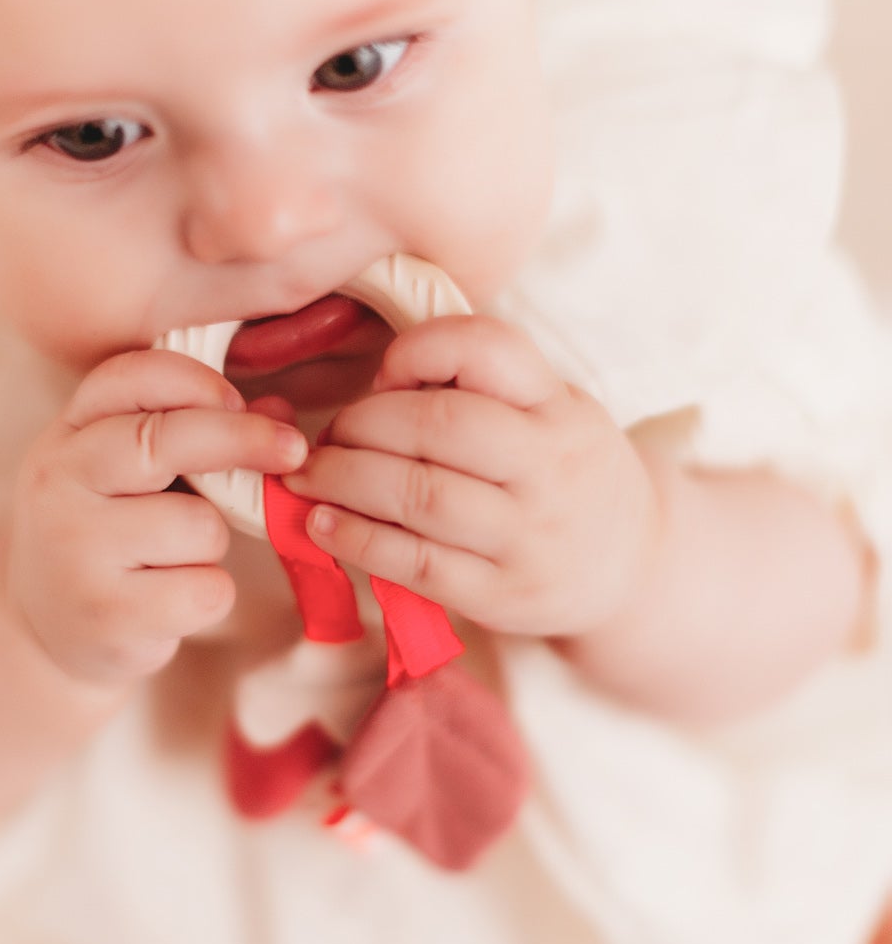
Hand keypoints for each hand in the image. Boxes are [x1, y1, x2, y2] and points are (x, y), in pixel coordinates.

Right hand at [4, 350, 306, 686]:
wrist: (42, 628)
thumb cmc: (106, 532)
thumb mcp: (129, 473)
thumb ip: (195, 434)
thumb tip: (280, 419)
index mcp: (67, 435)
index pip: (132, 379)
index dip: (198, 383)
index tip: (241, 402)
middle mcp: (59, 484)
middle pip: (165, 441)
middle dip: (241, 440)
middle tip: (292, 450)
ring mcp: (77, 552)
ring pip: (200, 526)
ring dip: (211, 542)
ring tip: (173, 559)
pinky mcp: (108, 616)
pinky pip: (206, 590)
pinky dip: (208, 594)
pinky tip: (170, 601)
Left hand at [284, 316, 661, 638]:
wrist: (635, 566)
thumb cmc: (565, 473)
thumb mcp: (550, 410)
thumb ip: (481, 388)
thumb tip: (375, 387)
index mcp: (558, 405)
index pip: (488, 348)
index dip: (418, 350)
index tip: (383, 375)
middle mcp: (552, 465)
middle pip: (438, 426)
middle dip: (360, 425)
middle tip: (324, 438)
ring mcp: (531, 536)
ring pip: (420, 496)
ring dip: (344, 481)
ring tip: (308, 478)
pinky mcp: (505, 595)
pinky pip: (418, 564)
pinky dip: (357, 541)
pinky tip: (323, 525)